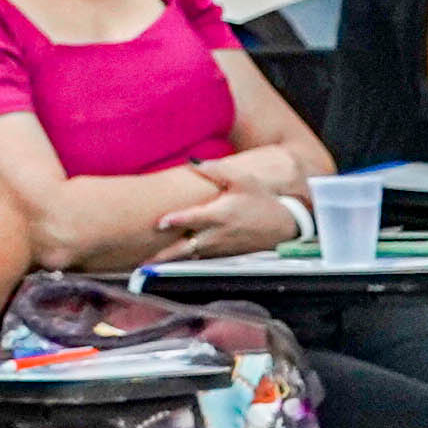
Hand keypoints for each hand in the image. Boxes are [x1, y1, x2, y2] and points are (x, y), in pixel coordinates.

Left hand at [153, 179, 300, 258]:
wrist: (283, 226)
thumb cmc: (261, 200)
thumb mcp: (242, 180)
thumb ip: (216, 170)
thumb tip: (192, 161)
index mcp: (220, 214)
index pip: (193, 219)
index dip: (176, 221)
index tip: (159, 223)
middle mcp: (217, 234)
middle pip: (186, 247)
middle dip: (165, 256)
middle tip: (144, 262)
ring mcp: (220, 248)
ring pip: (190, 256)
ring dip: (171, 261)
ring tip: (149, 265)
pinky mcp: (224, 256)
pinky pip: (200, 259)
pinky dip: (185, 262)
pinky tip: (171, 263)